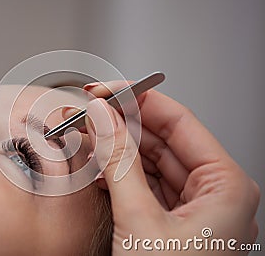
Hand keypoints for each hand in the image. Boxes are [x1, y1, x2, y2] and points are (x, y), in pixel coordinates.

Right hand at [73, 81, 259, 254]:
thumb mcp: (140, 221)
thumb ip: (119, 163)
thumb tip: (104, 118)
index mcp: (224, 185)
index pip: (178, 122)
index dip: (140, 101)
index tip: (107, 92)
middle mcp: (212, 193)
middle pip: (162, 140)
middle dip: (123, 126)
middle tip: (90, 114)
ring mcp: (190, 208)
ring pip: (150, 162)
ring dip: (118, 149)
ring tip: (88, 135)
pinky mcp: (169, 222)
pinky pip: (144, 185)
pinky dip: (119, 174)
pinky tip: (99, 165)